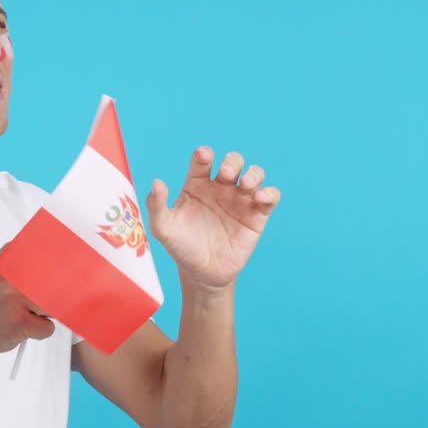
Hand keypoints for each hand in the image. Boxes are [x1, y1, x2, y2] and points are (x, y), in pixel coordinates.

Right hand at [0, 249, 55, 357]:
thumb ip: (20, 265)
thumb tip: (55, 258)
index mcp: (5, 261)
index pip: (44, 254)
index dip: (60, 264)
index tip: (67, 265)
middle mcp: (9, 277)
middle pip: (54, 281)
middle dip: (54, 294)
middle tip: (38, 302)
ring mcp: (14, 299)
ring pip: (53, 305)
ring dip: (44, 314)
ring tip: (25, 315)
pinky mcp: (19, 322)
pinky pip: (48, 327)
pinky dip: (40, 331)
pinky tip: (22, 329)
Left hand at [146, 147, 280, 292]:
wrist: (202, 273)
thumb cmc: (182, 247)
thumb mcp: (163, 229)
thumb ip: (157, 206)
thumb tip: (156, 183)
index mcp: (197, 184)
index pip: (202, 160)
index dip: (204, 154)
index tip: (204, 157)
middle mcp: (220, 188)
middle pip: (232, 161)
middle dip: (232, 162)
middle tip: (226, 174)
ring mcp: (240, 200)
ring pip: (254, 174)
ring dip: (253, 173)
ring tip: (245, 185)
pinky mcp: (257, 215)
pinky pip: (270, 197)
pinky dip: (269, 193)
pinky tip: (260, 198)